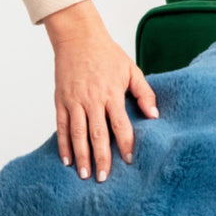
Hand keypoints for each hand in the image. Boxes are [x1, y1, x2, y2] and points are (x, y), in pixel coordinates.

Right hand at [40, 0, 157, 181]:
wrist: (78, 37)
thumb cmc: (108, 54)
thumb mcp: (132, 70)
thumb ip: (145, 93)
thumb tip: (155, 115)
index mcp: (111, 93)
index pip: (120, 124)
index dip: (126, 144)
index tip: (130, 161)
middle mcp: (92, 99)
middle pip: (97, 134)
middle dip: (101, 158)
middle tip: (103, 178)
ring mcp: (74, 100)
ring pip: (77, 133)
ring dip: (81, 155)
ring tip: (85, 175)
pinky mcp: (60, 100)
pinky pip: (61, 125)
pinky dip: (63, 144)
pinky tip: (67, 160)